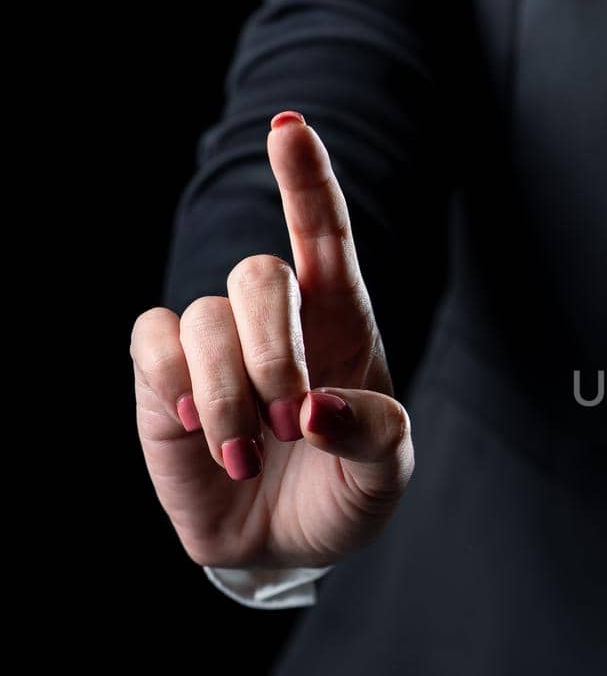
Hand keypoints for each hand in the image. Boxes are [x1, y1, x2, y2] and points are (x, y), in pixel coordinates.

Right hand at [130, 112, 412, 570]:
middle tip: (294, 422)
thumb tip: (317, 410)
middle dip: (275, 349)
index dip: (307, 180)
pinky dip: (178, 383)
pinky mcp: (161, 374)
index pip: (326, 235)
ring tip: (251, 455)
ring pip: (205, 316)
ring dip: (229, 393)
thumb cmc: (344, 491)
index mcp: (344, 322)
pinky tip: (201, 430)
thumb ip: (374, 435)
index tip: (288, 129)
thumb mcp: (386, 475)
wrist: (284, 546)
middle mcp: (277, 319)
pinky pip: (153, 340)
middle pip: (259, 275)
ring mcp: (215, 342)